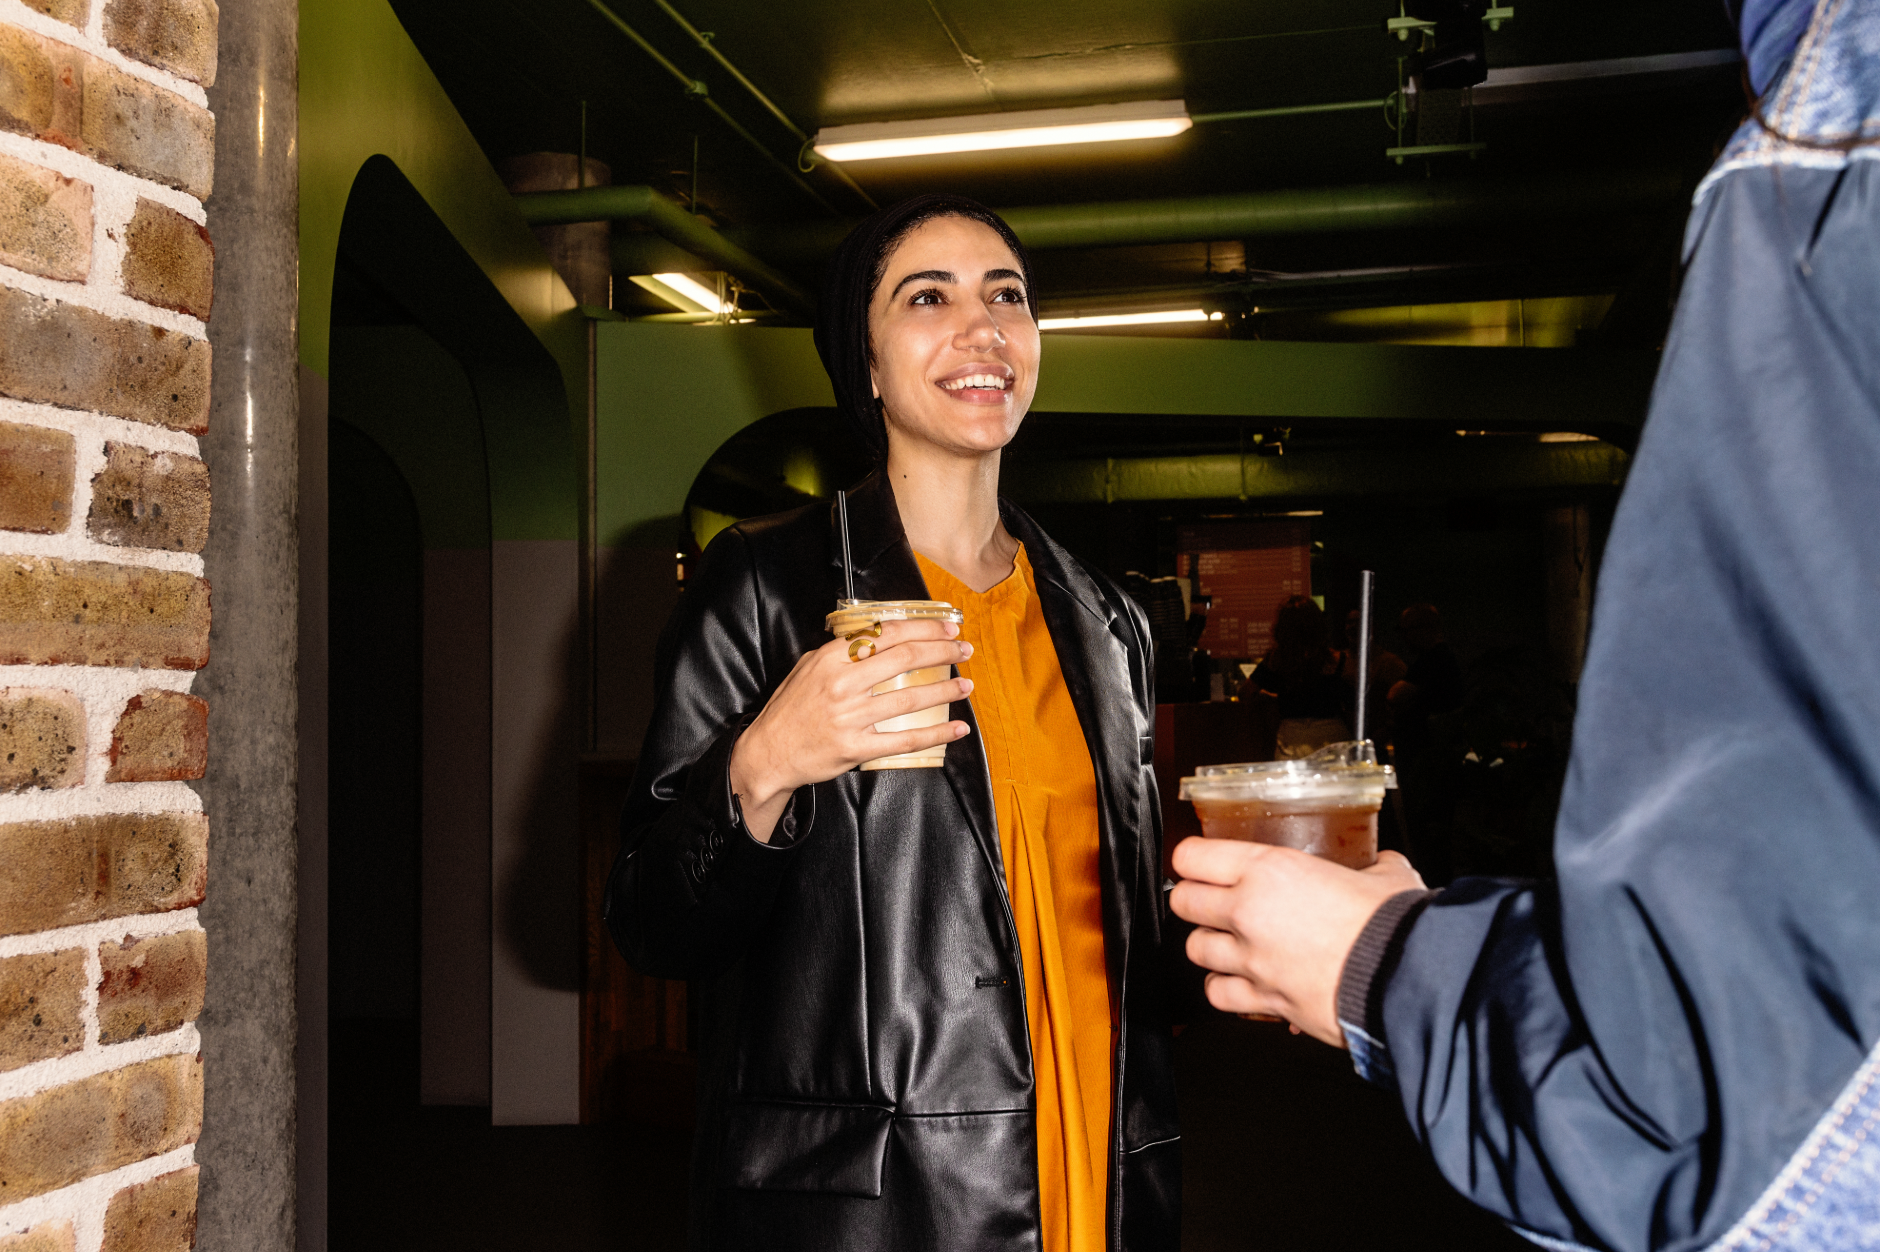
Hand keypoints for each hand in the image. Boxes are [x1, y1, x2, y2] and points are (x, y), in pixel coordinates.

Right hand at [729, 618, 972, 840]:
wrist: (768, 753)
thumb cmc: (789, 710)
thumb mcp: (807, 668)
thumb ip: (840, 652)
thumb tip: (875, 637)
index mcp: (831, 659)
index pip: (886, 634)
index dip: (923, 628)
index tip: (947, 627)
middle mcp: (842, 684)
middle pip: (904, 658)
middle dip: (942, 650)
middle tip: (964, 649)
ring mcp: (850, 717)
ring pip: (910, 698)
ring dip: (944, 690)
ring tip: (966, 685)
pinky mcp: (856, 747)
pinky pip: (904, 739)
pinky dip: (935, 734)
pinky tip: (956, 728)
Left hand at [1169, 840, 1424, 1045]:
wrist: (1405, 980)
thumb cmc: (1394, 927)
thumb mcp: (1385, 877)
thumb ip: (1374, 867)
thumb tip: (1383, 865)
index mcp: (1270, 870)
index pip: (1193, 856)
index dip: (1192, 858)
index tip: (1198, 862)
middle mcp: (1250, 912)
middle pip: (1184, 902)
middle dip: (1194, 900)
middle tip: (1210, 900)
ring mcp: (1252, 960)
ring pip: (1195, 949)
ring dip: (1210, 945)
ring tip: (1228, 942)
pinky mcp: (1263, 999)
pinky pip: (1218, 994)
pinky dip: (1226, 989)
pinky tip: (1241, 982)